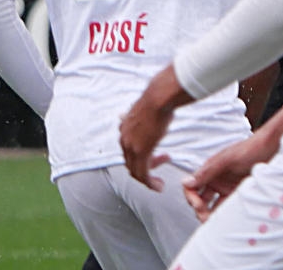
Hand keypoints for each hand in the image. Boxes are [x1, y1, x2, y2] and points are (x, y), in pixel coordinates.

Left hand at [120, 66, 191, 189]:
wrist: (160, 97)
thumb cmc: (157, 99)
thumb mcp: (141, 109)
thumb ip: (132, 117)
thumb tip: (122, 114)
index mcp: (124, 129)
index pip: (128, 151)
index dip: (142, 157)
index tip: (156, 156)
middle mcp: (124, 140)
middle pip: (130, 163)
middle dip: (146, 168)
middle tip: (161, 167)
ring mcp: (132, 147)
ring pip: (136, 172)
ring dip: (148, 180)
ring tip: (158, 184)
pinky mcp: (141, 152)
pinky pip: (143, 174)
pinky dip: (150, 183)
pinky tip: (158, 186)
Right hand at [182, 133, 268, 221]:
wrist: (274, 148)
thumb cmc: (252, 148)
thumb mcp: (228, 159)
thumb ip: (208, 171)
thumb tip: (186, 182)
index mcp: (210, 170)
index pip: (191, 187)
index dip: (191, 198)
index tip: (198, 206)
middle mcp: (216, 179)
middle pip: (200, 199)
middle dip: (200, 210)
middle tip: (206, 219)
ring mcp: (227, 187)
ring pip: (213, 206)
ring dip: (211, 215)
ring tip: (216, 223)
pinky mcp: (239, 194)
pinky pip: (227, 207)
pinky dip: (225, 215)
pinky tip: (227, 220)